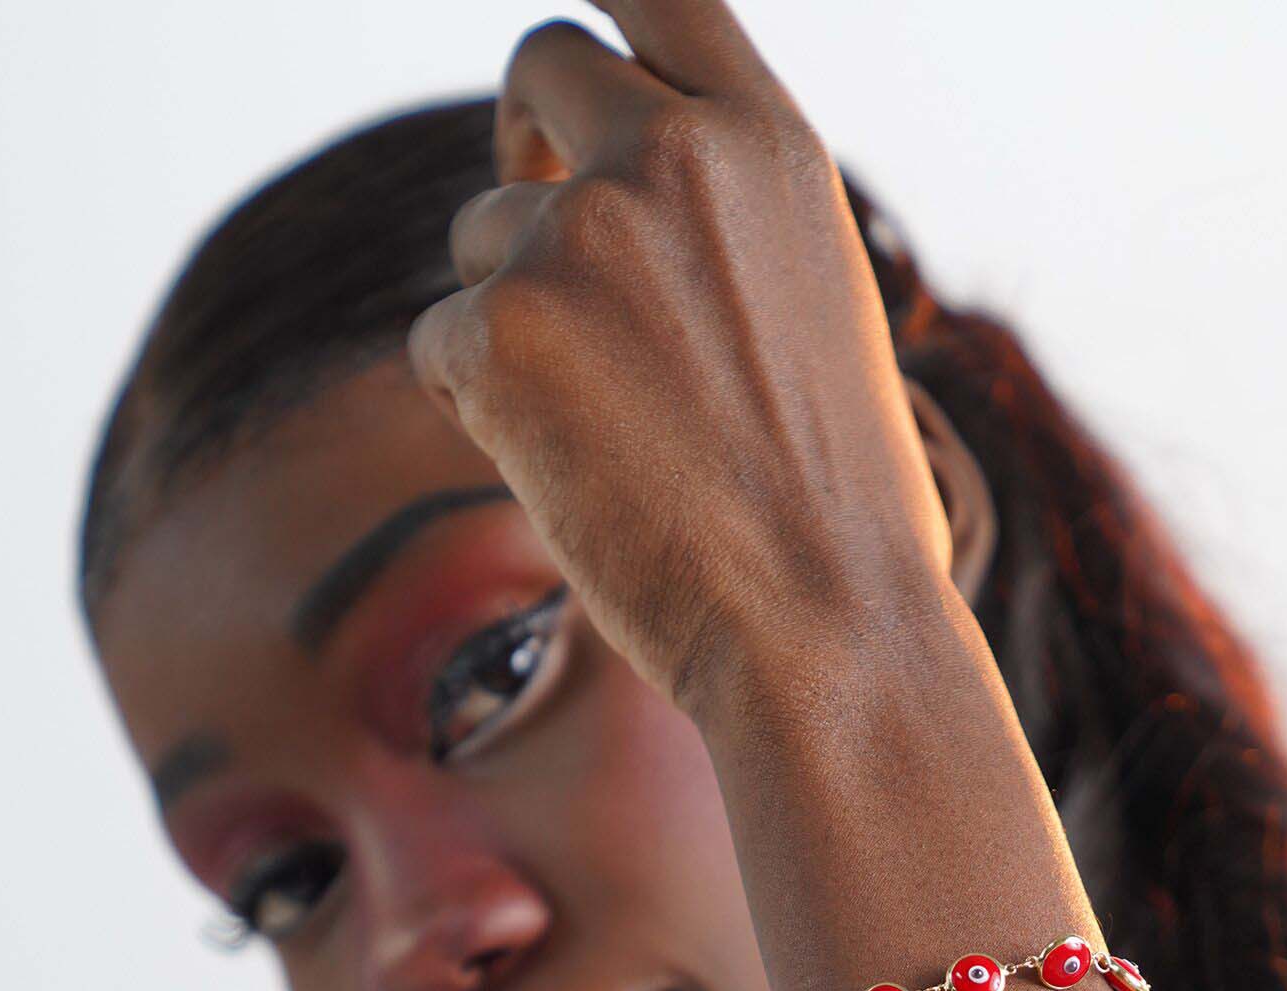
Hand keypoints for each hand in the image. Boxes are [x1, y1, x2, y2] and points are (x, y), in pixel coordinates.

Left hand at [406, 1, 954, 723]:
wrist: (827, 632)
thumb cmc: (845, 517)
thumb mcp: (822, 317)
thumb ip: (730, 230)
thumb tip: (624, 218)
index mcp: (773, 150)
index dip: (601, 13)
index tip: (564, 74)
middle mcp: (673, 157)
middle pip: (540, 67)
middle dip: (529, 145)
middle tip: (547, 245)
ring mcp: (578, 237)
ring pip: (482, 236)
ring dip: (518, 319)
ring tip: (614, 439)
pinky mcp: (498, 332)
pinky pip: (441, 342)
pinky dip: (481, 409)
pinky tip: (571, 478)